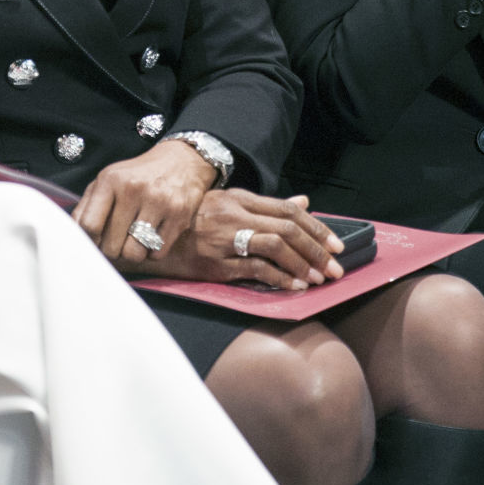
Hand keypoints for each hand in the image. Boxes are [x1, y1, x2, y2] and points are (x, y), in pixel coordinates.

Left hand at [72, 140, 218, 266]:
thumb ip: (86, 205)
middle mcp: (133, 190)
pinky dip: (153, 251)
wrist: (181, 161)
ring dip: (133, 253)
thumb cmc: (137, 176)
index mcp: (110, 181)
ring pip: (134, 253)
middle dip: (112, 250)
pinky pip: (157, 253)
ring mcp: (158, 203)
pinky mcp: (179, 217)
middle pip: (111, 246)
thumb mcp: (108, 180)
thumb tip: (74, 235)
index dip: (90, 241)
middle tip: (117, 242)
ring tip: (135, 240)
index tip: (95, 242)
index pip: (90, 226)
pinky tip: (154, 236)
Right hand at [144, 190, 344, 289]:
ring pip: (276, 246)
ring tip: (319, 278)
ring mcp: (224, 238)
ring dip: (304, 264)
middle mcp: (232, 214)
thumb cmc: (190, 224)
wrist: (147, 240)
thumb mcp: (226, 206)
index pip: (287, 209)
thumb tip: (303, 202)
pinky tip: (295, 286)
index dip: (316, 227)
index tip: (336, 244)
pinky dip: (281, 278)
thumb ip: (265, 207)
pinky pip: (256, 270)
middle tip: (336, 267)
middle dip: (318, 249)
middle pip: (287, 227)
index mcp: (237, 198)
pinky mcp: (215, 263)